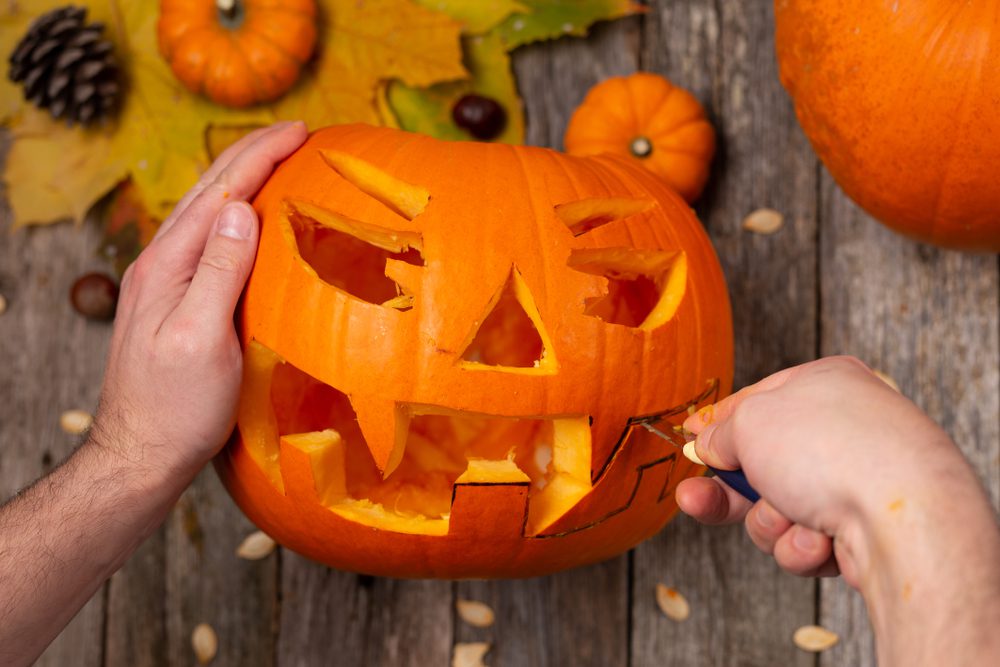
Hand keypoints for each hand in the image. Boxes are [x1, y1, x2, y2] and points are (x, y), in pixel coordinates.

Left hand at [92, 121, 307, 484]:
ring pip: (209, 214)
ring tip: (281, 164)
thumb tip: (242, 209)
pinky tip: (256, 224)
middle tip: (297, 134)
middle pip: (210, 193)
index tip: (301, 131)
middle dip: (253, 156)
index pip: (220, 193)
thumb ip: (220, 272)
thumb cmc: (175, 408)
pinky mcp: (177, 302)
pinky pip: (211, 241)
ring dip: (244, 180)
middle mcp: (162, 264)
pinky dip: (239, 217)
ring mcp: (166, 283)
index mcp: (168, 266)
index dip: (260, 156)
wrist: (139, 455)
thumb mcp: (201, 340)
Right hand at [676, 356, 999, 664]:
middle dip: (728, 489)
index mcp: (825, 384)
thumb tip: (708, 444)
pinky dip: (802, 546)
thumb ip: (721, 431)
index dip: (719, 421)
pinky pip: (806, 540)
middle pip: (763, 463)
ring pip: (778, 509)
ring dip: (770, 522)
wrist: (901, 519)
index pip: (758, 399)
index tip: (688, 436)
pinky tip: (820, 541)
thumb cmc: (831, 450)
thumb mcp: (752, 421)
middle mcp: (844, 429)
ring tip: (791, 519)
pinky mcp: (864, 530)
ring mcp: (855, 481)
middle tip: (695, 498)